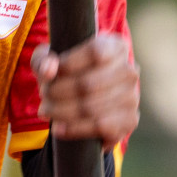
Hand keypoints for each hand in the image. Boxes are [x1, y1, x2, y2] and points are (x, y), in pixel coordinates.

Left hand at [31, 33, 139, 149]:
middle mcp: (130, 71)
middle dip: (58, 92)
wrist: (87, 96)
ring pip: (91, 107)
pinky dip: (74, 129)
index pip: (95, 53)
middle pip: (89, 84)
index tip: (50, 73)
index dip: (68, 64)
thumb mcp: (50, 59)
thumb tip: (48, 70)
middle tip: (43, 95)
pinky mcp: (130, 120)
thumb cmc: (67, 70)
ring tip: (46, 110)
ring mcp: (132, 97)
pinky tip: (58, 128)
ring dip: (61, 111)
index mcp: (116, 47)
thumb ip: (44, 60)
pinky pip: (100, 127)